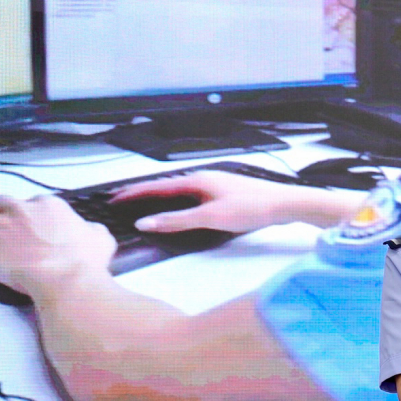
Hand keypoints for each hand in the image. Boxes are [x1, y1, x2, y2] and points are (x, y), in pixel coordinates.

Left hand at [0, 195, 115, 295]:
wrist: (64, 279)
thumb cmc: (82, 262)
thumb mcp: (101, 240)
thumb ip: (93, 230)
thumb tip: (92, 231)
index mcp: (50, 206)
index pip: (36, 202)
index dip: (33, 213)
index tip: (33, 221)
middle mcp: (22, 210)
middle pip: (3, 202)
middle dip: (2, 210)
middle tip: (2, 221)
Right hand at [111, 171, 294, 233]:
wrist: (285, 204)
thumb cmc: (252, 207)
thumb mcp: (210, 218)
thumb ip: (176, 220)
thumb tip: (146, 223)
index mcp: (197, 180)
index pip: (157, 187)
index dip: (134, 194)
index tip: (115, 198)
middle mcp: (205, 178)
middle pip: (167, 186)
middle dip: (144, 193)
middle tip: (123, 200)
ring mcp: (217, 184)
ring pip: (181, 190)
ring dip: (161, 197)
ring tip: (144, 203)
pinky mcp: (227, 193)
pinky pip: (194, 195)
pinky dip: (179, 201)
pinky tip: (182, 207)